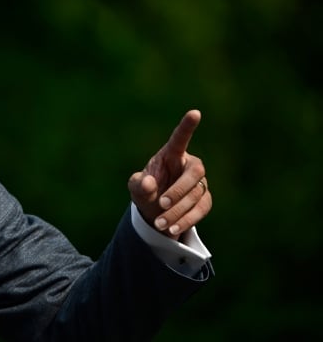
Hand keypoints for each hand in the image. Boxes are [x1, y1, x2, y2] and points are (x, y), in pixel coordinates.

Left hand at [128, 110, 211, 239]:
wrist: (156, 212)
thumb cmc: (146, 191)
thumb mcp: (136, 188)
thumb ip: (138, 184)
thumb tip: (147, 183)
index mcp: (171, 155)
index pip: (180, 139)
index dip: (187, 126)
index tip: (195, 112)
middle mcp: (189, 165)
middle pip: (194, 173)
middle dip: (178, 190)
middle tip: (161, 204)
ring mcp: (199, 183)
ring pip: (196, 195)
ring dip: (178, 211)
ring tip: (160, 223)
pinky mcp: (205, 200)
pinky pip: (201, 209)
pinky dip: (186, 220)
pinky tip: (172, 229)